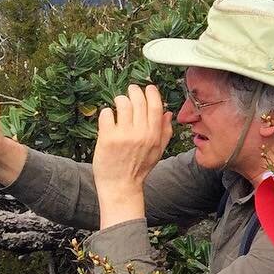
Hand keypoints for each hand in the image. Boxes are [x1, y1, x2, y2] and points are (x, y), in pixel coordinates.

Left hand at [91, 84, 173, 227]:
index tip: (147, 88)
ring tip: (119, 104)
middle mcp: (140, 133)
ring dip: (120, 100)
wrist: (121, 186)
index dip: (151, 93)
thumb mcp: (158, 151)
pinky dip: (107, 112)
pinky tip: (109, 117)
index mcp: (154, 135)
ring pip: (122, 104)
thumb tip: (167, 113)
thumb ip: (165, 131)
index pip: (155, 105)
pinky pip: (106, 114)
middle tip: (131, 90)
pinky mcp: (107, 138)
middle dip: (134, 91)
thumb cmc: (138, 169)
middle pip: (138, 101)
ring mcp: (123, 135)